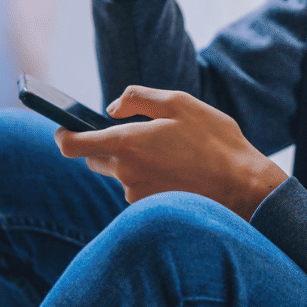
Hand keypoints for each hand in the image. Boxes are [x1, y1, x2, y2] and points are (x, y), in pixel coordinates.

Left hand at [54, 86, 287, 220]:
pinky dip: (149, 177)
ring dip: (133, 161)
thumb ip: (137, 99)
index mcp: (126, 143)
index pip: (72, 145)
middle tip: (137, 132)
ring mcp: (136, 194)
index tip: (63, 128)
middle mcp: (125, 173)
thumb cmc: (214, 141)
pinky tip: (177, 169)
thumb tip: (111, 108)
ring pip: (119, 174)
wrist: (244, 187)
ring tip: (169, 151)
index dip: (62, 135)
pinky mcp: (150, 208)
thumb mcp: (179, 103)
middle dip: (106, 145)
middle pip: (95, 159)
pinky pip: (138, 188)